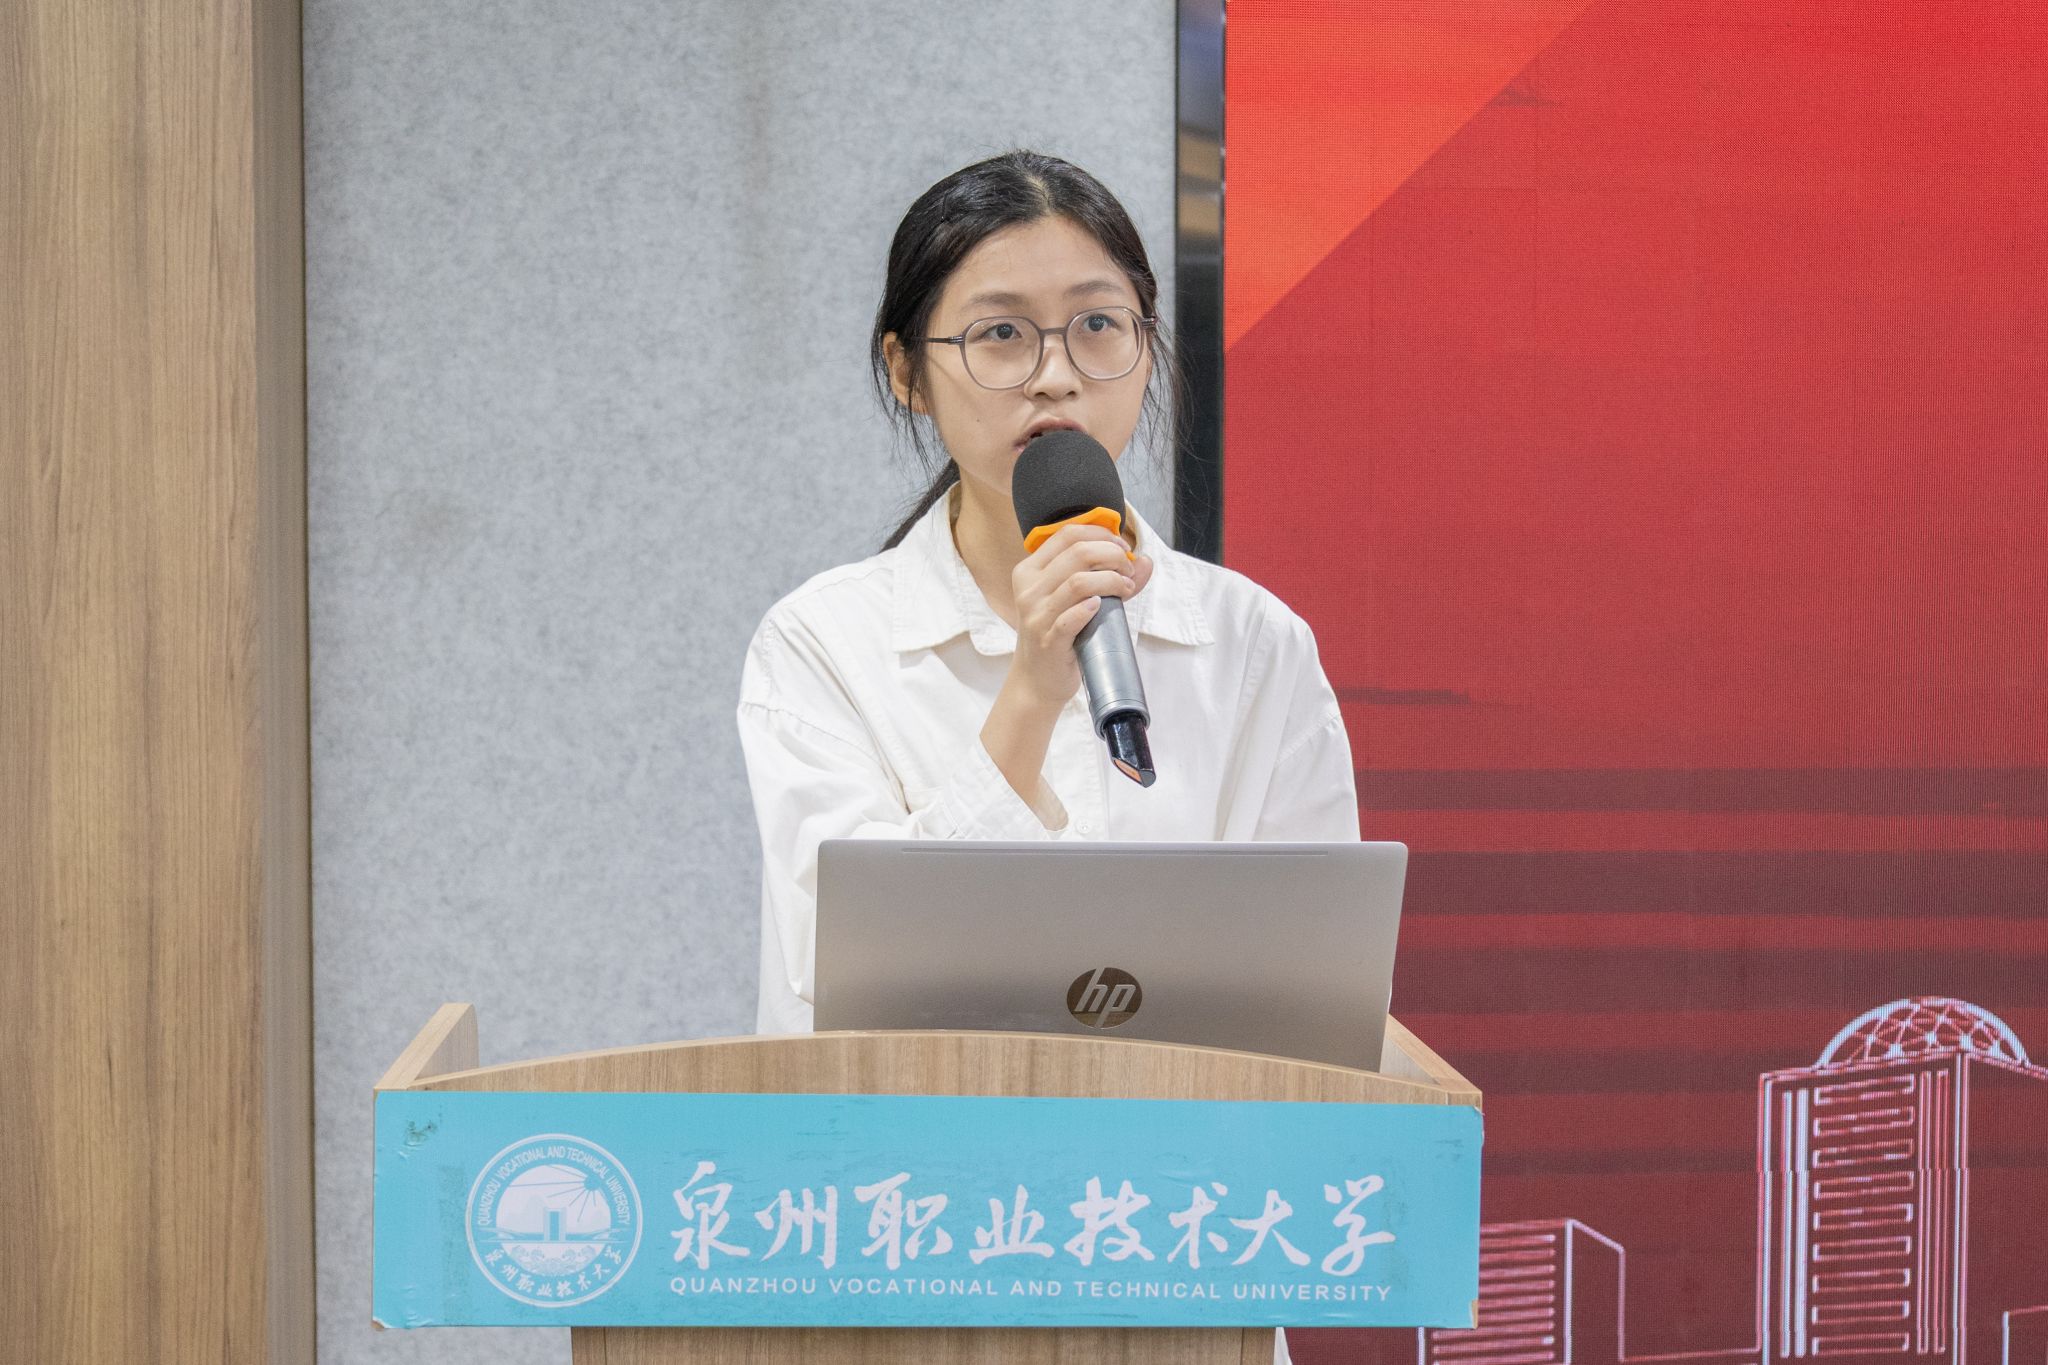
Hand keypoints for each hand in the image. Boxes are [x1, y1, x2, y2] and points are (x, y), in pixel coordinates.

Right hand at [1005, 522, 1154, 710]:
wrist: (1037, 679)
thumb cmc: (1058, 634)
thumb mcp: (1074, 600)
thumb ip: (1108, 578)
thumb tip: (1144, 561)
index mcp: (1030, 570)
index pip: (1067, 534)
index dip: (1101, 534)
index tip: (1123, 546)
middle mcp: (1029, 589)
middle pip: (1078, 553)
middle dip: (1113, 556)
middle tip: (1129, 570)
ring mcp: (1036, 615)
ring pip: (1078, 582)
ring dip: (1111, 581)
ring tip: (1126, 588)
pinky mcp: (1048, 640)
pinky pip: (1070, 618)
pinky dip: (1091, 608)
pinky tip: (1102, 606)